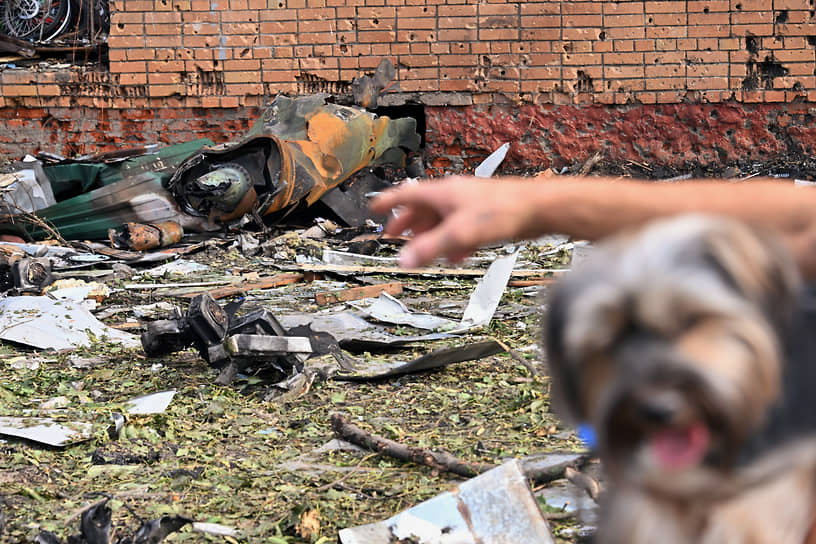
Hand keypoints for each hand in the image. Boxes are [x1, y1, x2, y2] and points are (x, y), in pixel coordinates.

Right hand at [370, 176, 531, 267]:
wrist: (538, 208)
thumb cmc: (503, 210)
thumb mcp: (460, 233)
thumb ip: (430, 247)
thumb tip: (404, 260)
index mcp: (443, 192)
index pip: (406, 194)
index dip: (388, 202)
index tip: (374, 207)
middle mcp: (454, 195)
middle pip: (422, 208)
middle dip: (406, 223)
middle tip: (392, 235)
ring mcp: (470, 205)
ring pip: (441, 219)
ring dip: (428, 235)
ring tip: (419, 249)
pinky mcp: (485, 216)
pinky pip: (460, 229)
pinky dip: (452, 241)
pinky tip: (456, 255)